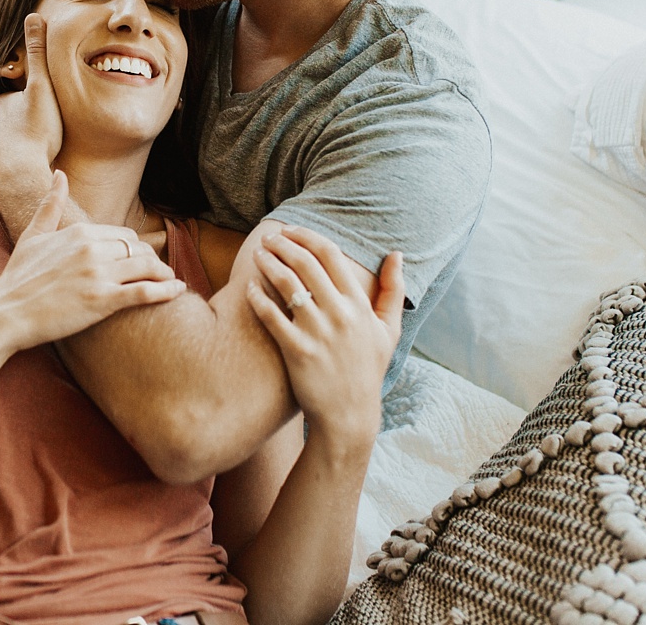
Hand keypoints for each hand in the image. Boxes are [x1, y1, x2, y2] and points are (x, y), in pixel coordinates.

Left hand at [0, 14, 63, 193]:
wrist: (21, 178)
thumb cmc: (36, 133)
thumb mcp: (42, 87)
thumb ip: (38, 53)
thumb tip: (33, 15)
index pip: (12, 99)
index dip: (27, 105)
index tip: (41, 114)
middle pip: (2, 121)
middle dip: (16, 125)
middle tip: (37, 136)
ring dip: (9, 147)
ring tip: (28, 157)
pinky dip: (4, 167)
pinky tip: (17, 173)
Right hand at [0, 170, 185, 351]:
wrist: (5, 313)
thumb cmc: (17, 278)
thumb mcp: (33, 236)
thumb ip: (50, 204)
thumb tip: (59, 173)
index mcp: (79, 232)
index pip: (123, 235)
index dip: (136, 248)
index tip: (141, 259)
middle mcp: (92, 248)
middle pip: (139, 249)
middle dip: (151, 261)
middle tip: (158, 272)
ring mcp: (98, 274)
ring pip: (147, 267)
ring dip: (164, 274)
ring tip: (171, 282)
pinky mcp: (102, 300)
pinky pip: (145, 292)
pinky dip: (166, 291)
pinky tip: (178, 292)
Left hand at [245, 228, 403, 444]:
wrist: (350, 415)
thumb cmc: (368, 370)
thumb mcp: (389, 331)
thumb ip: (393, 291)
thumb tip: (397, 254)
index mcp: (359, 305)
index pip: (331, 254)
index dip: (307, 237)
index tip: (291, 231)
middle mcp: (340, 314)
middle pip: (305, 263)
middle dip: (283, 244)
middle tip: (269, 238)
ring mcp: (318, 332)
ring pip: (286, 283)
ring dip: (268, 263)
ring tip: (258, 254)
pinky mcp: (297, 351)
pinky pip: (271, 315)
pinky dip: (257, 296)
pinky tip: (249, 286)